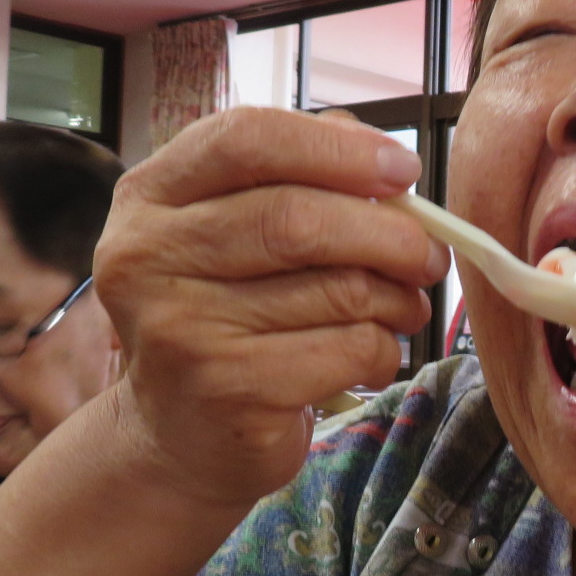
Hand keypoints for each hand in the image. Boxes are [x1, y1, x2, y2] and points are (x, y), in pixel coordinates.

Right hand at [94, 107, 447, 508]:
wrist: (180, 437)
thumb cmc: (228, 317)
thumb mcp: (234, 232)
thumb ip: (297, 177)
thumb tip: (383, 160)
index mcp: (149, 196)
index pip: (244, 138)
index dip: (336, 148)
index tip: (403, 169)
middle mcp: (147, 257)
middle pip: (297, 217)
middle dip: (388, 234)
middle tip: (429, 253)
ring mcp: (180, 328)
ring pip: (336, 288)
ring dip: (395, 297)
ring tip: (404, 307)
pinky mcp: (227, 390)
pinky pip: (346, 348)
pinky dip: (382, 349)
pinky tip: (372, 355)